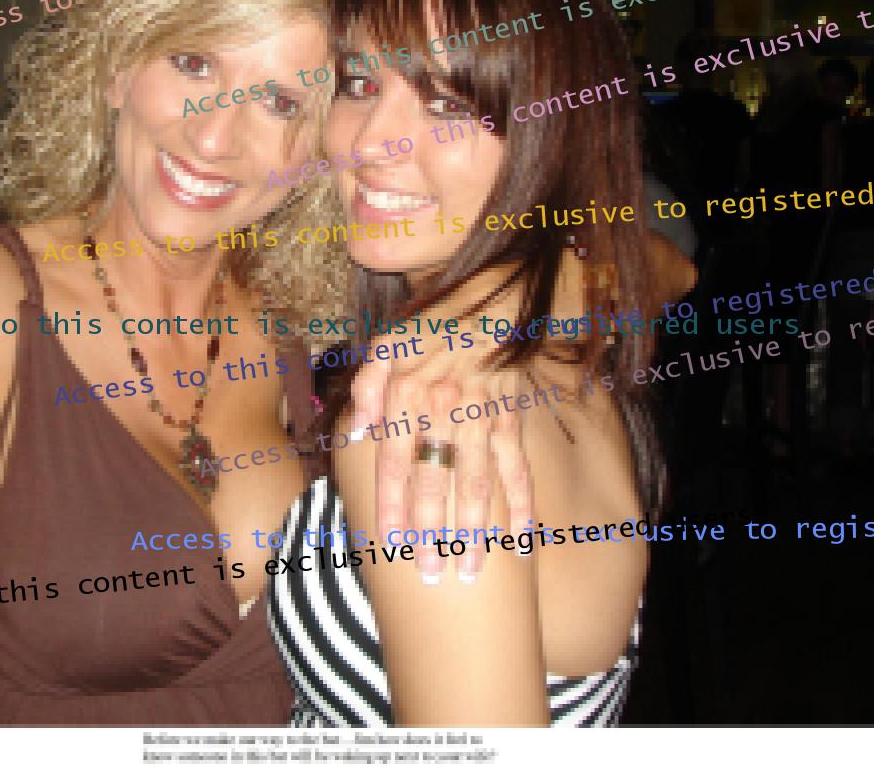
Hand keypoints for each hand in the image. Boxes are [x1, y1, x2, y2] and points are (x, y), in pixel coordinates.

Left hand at [351, 331, 533, 580]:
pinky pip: (517, 467)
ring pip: (478, 483)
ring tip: (471, 571)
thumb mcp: (387, 342)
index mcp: (409, 395)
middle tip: (430, 575)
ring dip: (475, 530)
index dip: (392, 504)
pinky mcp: (511, 419)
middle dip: (432, 531)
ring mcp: (482, 418)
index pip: (395, 460)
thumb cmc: (433, 326)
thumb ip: (367, 385)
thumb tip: (355, 431)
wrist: (491, 302)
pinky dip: (523, 503)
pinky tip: (522, 540)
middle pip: (436, 480)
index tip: (390, 544)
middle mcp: (444, 411)